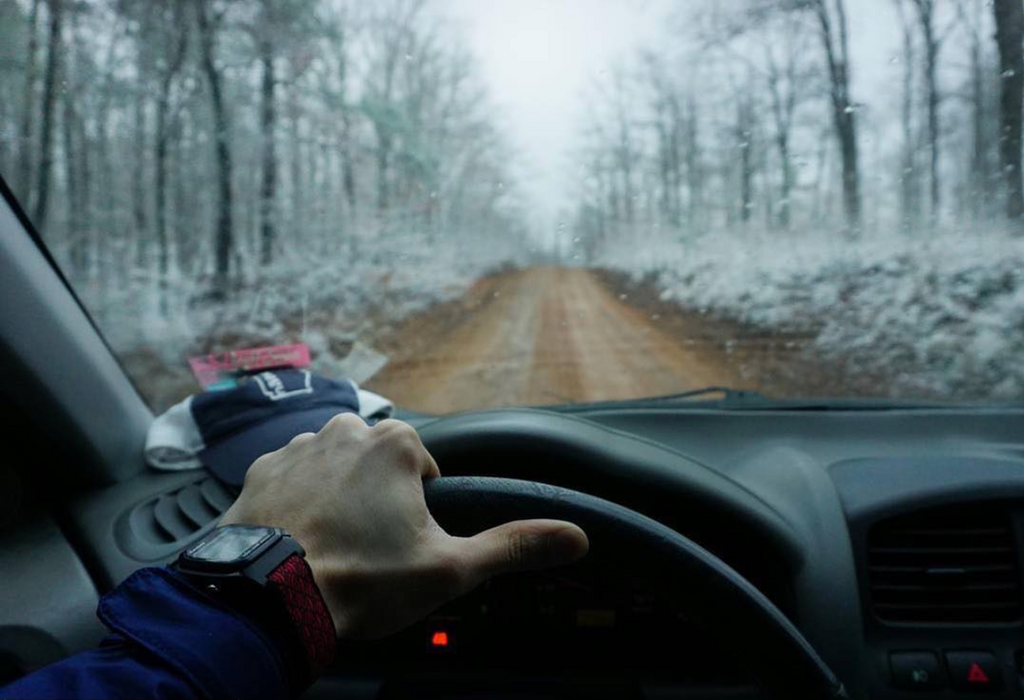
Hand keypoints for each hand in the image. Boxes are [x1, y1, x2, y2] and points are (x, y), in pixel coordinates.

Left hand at [220, 414, 588, 638]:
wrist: (267, 598)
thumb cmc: (360, 580)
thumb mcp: (450, 569)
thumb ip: (513, 546)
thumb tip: (576, 537)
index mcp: (396, 443)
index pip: (423, 467)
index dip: (419, 509)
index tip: (403, 541)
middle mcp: (345, 431)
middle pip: (378, 464)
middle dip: (377, 499)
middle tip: (368, 548)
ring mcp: (297, 448)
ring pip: (334, 468)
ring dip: (337, 497)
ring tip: (332, 547)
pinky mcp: (260, 471)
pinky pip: (291, 480)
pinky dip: (297, 504)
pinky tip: (298, 540)